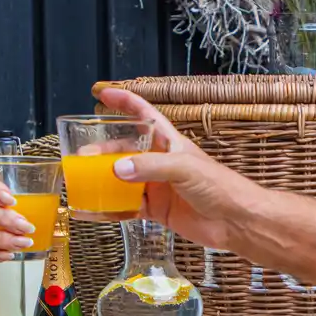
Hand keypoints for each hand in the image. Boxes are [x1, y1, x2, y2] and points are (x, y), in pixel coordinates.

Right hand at [94, 87, 259, 251]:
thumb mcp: (184, 169)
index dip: (125, 102)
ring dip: (101, 182)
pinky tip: (92, 212)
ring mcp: (157, 186)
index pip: (144, 115)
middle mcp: (160, 162)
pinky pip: (126, 208)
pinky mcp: (156, 210)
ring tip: (79, 185)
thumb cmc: (220, 186)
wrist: (236, 221)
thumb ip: (150, 167)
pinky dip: (109, 209)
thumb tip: (116, 169)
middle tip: (81, 159)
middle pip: (124, 151)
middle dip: (102, 152)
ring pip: (122, 180)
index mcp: (170, 143)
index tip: (102, 94)